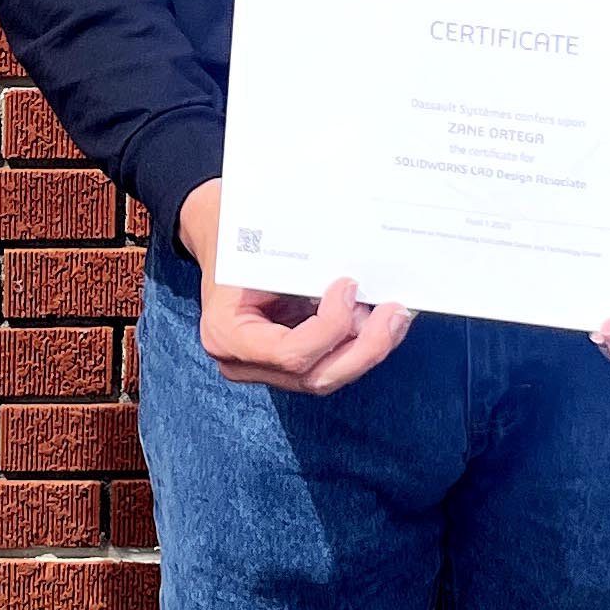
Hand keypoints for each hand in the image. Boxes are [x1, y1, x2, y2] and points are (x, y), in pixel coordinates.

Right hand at [181, 179, 415, 394]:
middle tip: (395, 314)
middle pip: (316, 377)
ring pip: (328, 374)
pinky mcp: (285, 360)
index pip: (291, 354)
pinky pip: (328, 361)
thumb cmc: (233, 232)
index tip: (348, 286)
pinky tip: (381, 321)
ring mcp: (264, 367)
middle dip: (365, 349)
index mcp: (226, 335)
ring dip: (368, 347)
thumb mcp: (259, 246)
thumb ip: (302, 272)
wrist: (214, 232)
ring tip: (394, 316)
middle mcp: (243, 362)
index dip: (331, 328)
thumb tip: (358, 284)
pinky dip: (358, 343)